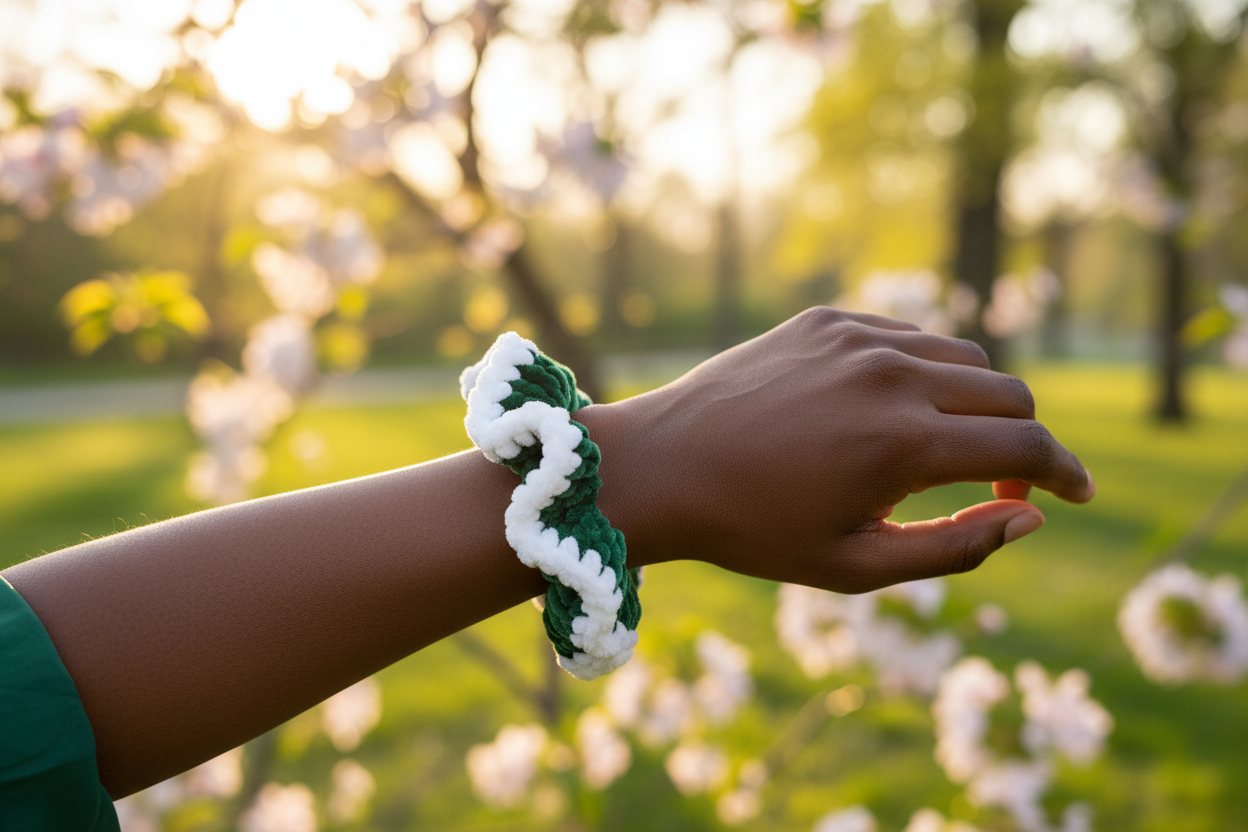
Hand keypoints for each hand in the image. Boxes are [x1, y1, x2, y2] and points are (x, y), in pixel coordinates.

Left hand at [581, 307, 1093, 592]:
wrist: (659, 467)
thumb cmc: (752, 530)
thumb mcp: (855, 566)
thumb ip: (957, 547)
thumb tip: (1031, 517)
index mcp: (904, 443)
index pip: (1026, 445)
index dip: (1066, 473)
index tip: (1079, 493)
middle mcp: (891, 375)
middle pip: (1008, 393)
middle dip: (1023, 442)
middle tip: (996, 487)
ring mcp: (857, 337)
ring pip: (962, 357)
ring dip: (974, 403)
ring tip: (936, 451)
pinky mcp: (826, 318)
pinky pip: (907, 335)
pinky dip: (922, 371)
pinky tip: (889, 411)